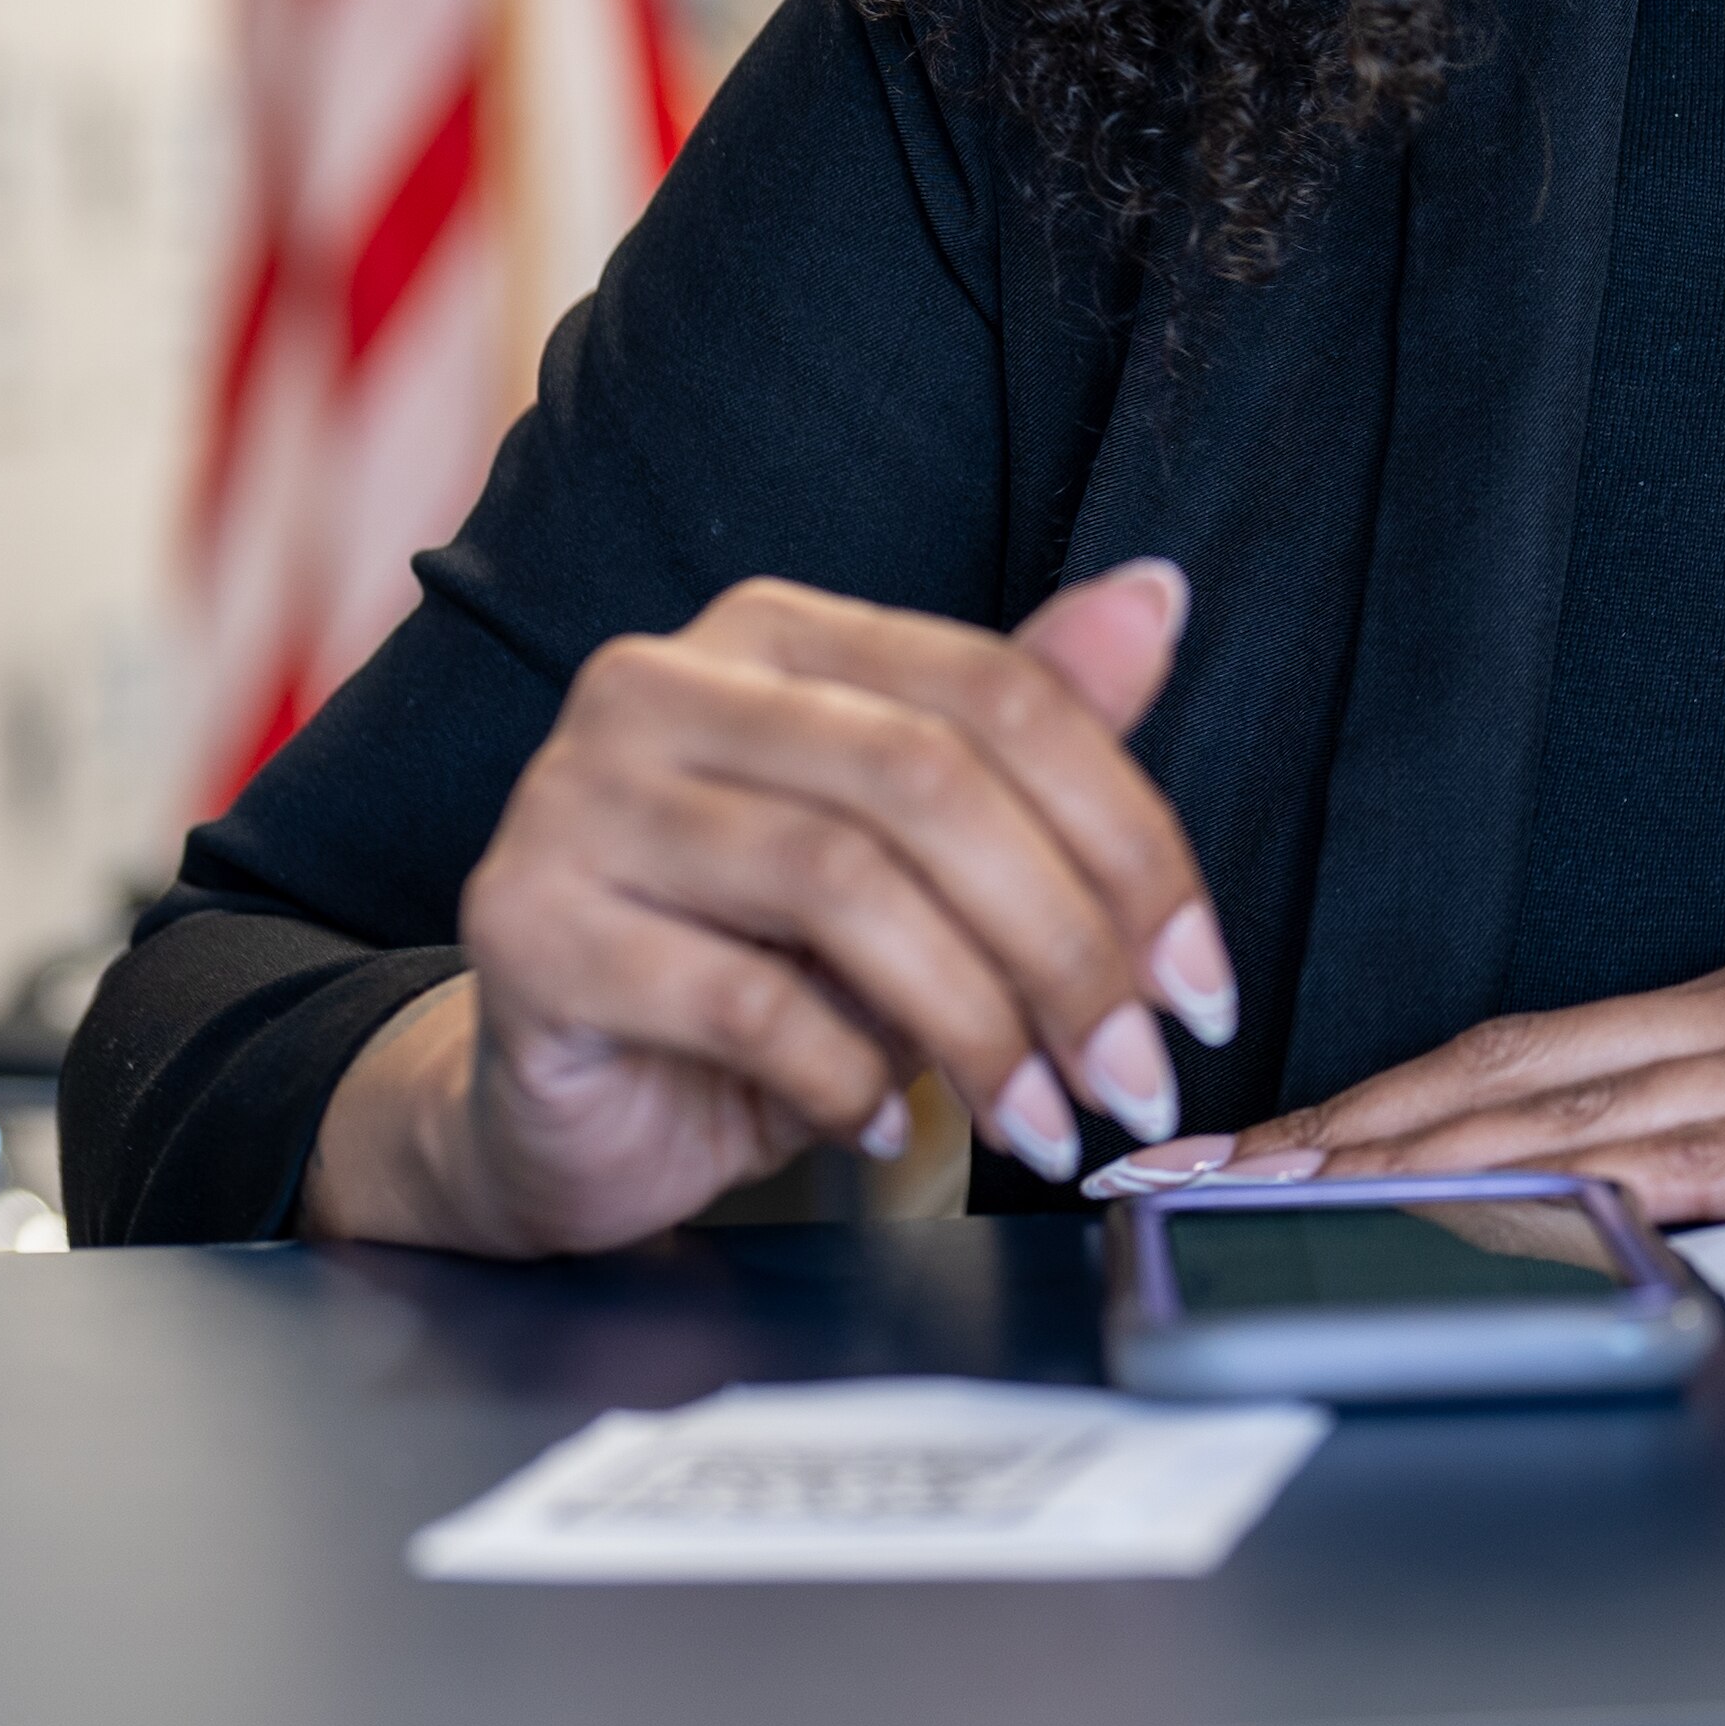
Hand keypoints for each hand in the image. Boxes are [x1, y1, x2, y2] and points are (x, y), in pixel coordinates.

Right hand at [302, 560, 1226, 1256]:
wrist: (568, 1102)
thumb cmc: (759, 966)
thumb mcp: (919, 859)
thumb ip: (1029, 733)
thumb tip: (1157, 596)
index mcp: (776, 634)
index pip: (996, 692)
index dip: (1125, 838)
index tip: (1200, 979)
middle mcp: (662, 683)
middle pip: (927, 781)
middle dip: (1064, 944)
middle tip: (1135, 1070)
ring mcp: (576, 797)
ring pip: (842, 885)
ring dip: (975, 1024)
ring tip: (1037, 1118)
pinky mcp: (525, 926)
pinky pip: (737, 1000)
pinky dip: (845, 1079)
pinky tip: (885, 1129)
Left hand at [1136, 836, 1724, 1227]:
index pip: (1541, 1048)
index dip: (1383, 1098)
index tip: (1259, 1143)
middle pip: (1502, 1069)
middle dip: (1323, 1130)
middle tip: (1172, 1179)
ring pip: (1562, 1108)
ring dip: (1391, 1165)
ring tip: (1253, 1212)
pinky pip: (1704, 1165)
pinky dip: (1571, 1197)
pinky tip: (1483, 1230)